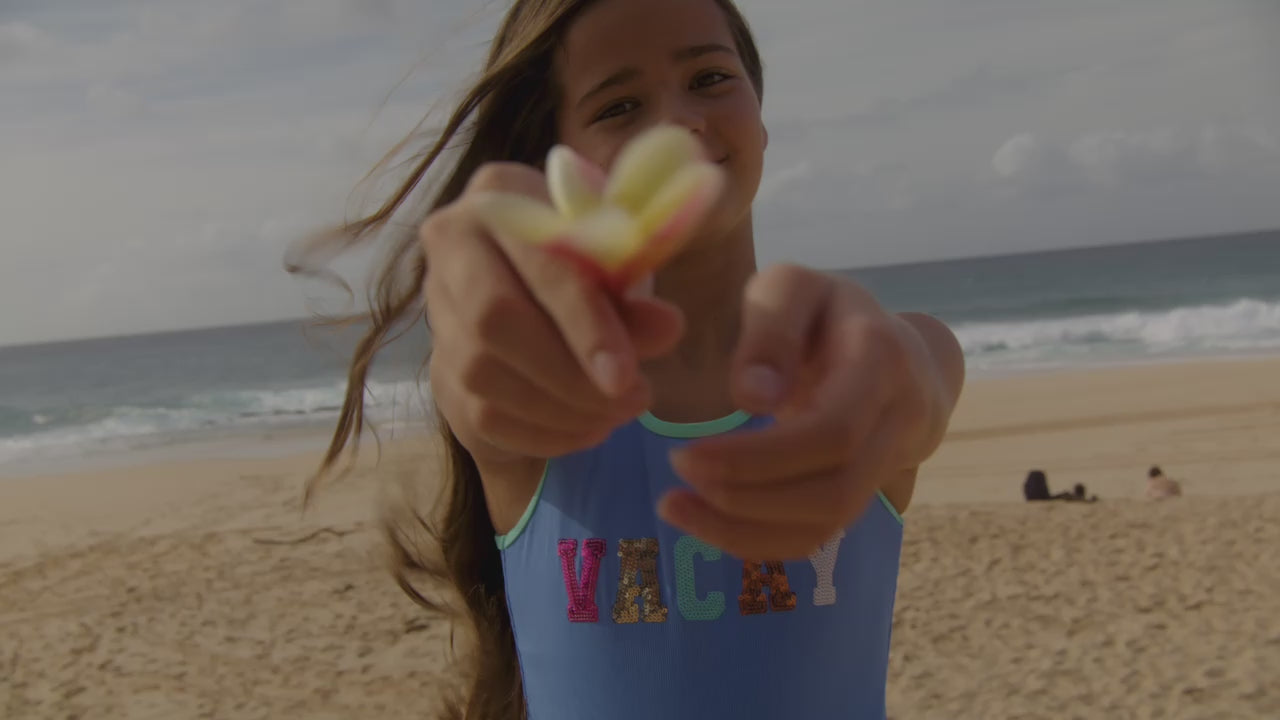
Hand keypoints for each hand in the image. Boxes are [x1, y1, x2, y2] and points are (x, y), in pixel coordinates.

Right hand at [422, 162, 684, 460]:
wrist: (543, 295)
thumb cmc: (586, 264)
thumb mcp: (618, 268)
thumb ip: (636, 297)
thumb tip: (666, 328)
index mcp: (499, 197)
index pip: (538, 265)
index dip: (584, 324)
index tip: (625, 374)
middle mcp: (452, 248)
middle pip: (492, 321)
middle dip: (568, 373)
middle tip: (631, 398)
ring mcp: (439, 313)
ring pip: (484, 374)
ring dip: (561, 408)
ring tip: (618, 413)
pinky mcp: (441, 371)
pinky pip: (483, 415)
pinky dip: (543, 433)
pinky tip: (588, 429)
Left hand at [657, 264, 957, 559]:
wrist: (899, 353)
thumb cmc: (827, 313)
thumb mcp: (794, 289)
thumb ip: (772, 329)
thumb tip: (752, 397)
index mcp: (882, 362)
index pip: (832, 432)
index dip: (758, 457)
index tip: (685, 454)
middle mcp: (898, 420)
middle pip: (834, 491)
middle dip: (747, 496)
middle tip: (676, 475)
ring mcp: (890, 464)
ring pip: (829, 523)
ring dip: (746, 528)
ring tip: (675, 506)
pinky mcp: (866, 495)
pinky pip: (820, 535)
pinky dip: (759, 539)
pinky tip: (705, 522)